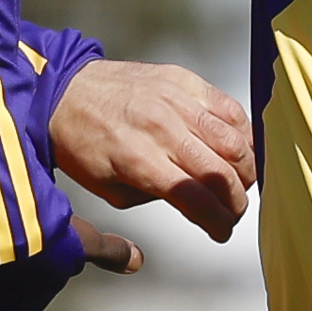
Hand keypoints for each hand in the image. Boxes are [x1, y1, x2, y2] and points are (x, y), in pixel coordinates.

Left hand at [45, 59, 256, 272]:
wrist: (65, 90)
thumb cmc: (82, 142)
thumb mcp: (108, 188)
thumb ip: (153, 197)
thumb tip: (192, 200)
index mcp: (139, 160)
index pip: (196, 198)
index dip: (218, 221)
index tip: (223, 231)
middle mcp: (162, 128)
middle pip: (222, 172)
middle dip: (236, 201)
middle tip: (234, 210)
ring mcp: (176, 100)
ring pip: (233, 140)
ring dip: (246, 169)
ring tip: (241, 182)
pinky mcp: (184, 80)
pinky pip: (229, 107)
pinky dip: (243, 132)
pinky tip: (239, 147)